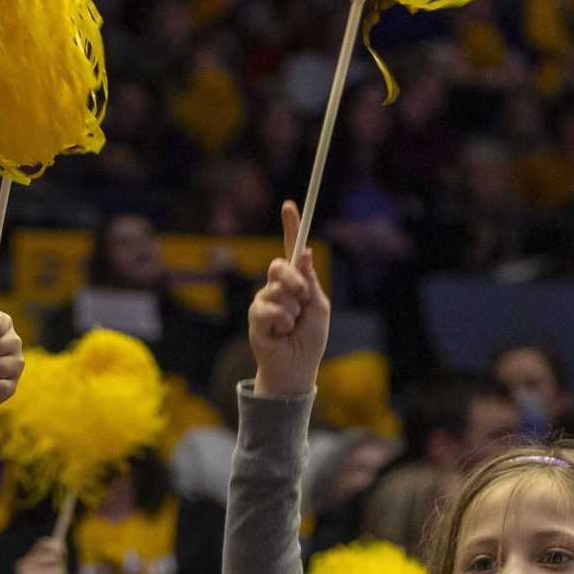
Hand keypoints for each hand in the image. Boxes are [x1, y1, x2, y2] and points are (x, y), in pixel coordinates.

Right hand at [248, 201, 329, 397]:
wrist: (296, 368)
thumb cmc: (310, 339)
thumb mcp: (319, 306)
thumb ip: (310, 281)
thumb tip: (306, 252)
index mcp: (295, 281)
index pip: (291, 249)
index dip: (291, 227)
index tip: (290, 206)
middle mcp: (276, 287)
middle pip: (280, 265)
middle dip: (294, 280)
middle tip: (303, 299)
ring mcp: (263, 301)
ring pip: (277, 290)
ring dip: (292, 310)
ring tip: (292, 327)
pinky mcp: (255, 317)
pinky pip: (270, 309)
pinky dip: (282, 322)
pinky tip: (281, 334)